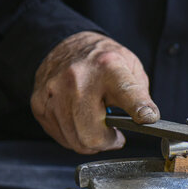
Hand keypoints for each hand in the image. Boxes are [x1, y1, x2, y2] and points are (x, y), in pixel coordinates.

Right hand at [31, 31, 158, 153]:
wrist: (67, 46)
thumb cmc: (102, 61)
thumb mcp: (131, 68)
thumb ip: (140, 96)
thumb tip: (147, 120)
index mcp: (108, 67)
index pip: (127, 93)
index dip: (140, 109)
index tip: (148, 118)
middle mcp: (78, 79)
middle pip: (92, 134)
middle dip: (108, 142)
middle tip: (115, 135)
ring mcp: (55, 92)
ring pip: (75, 140)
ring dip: (91, 142)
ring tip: (97, 127)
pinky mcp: (39, 104)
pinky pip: (61, 137)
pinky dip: (74, 137)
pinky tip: (80, 122)